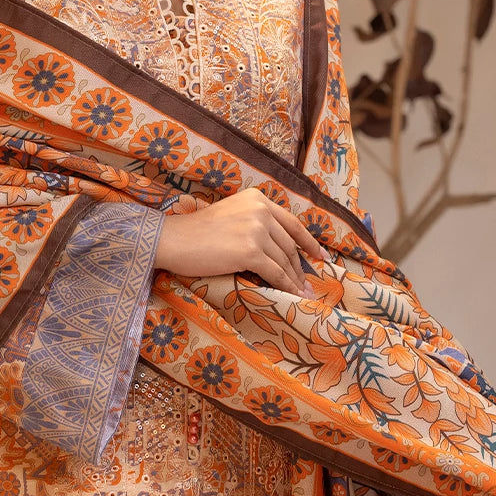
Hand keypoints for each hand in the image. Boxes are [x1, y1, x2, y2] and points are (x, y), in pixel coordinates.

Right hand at [154, 188, 329, 297]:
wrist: (174, 239)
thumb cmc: (196, 232)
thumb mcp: (231, 214)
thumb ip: (255, 221)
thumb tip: (279, 247)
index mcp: (257, 199)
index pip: (292, 223)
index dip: (310, 242)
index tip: (322, 257)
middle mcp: (260, 210)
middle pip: (289, 245)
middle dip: (300, 268)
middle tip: (309, 285)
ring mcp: (256, 230)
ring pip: (284, 261)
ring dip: (295, 280)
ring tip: (303, 294)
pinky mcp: (249, 251)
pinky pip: (275, 273)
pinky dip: (286, 286)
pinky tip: (292, 296)